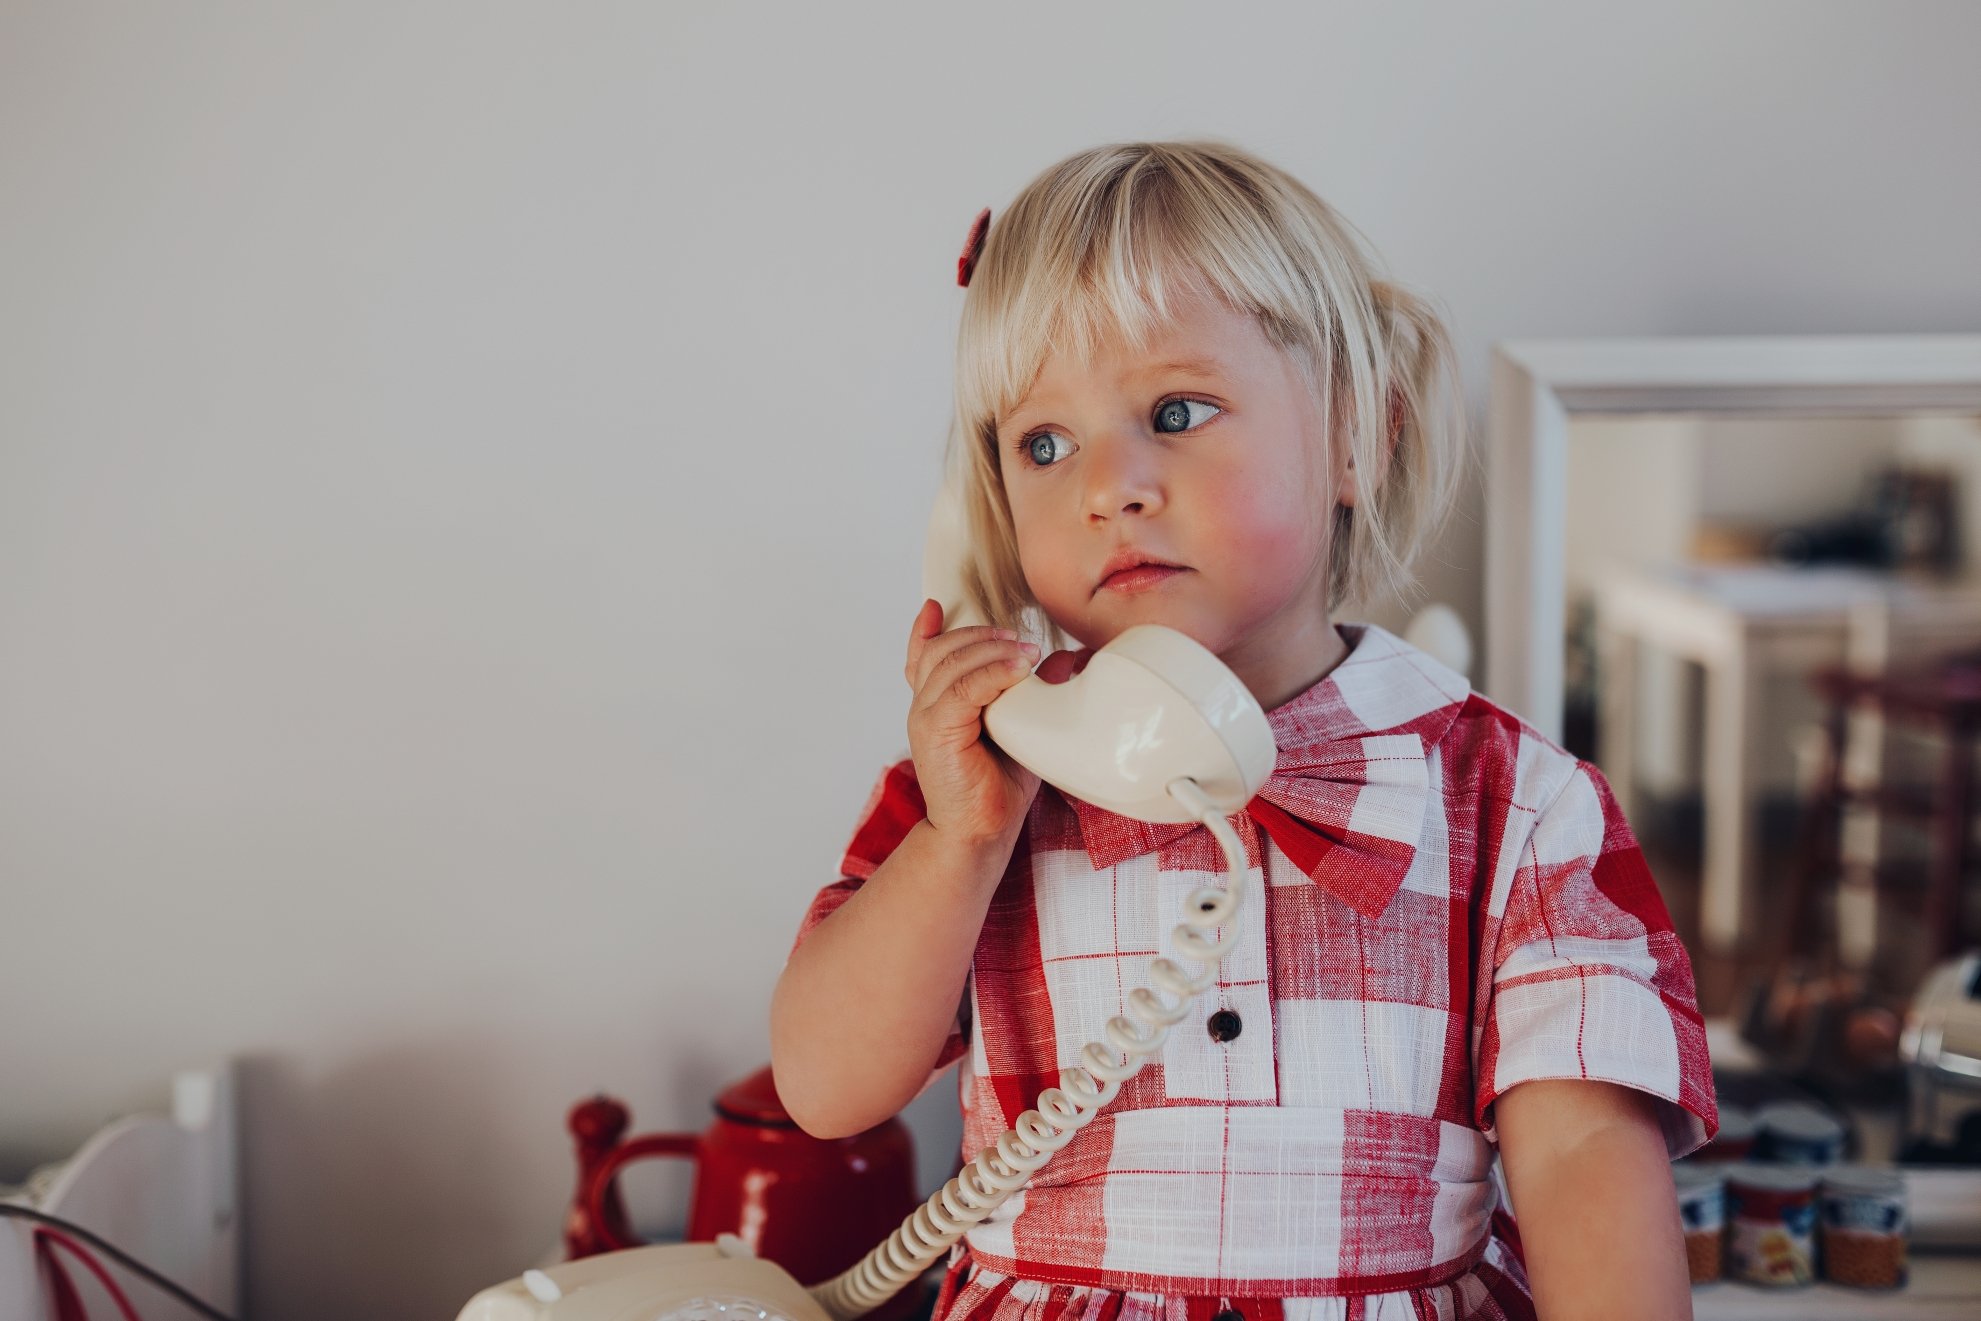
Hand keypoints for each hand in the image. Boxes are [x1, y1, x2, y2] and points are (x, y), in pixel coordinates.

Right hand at [904, 599, 1043, 850]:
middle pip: (941, 650)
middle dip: (980, 635)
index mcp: (936, 705)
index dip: (925, 630)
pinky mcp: (936, 732)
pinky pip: (960, 689)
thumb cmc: (997, 788)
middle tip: (1019, 639)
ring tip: (1026, 652)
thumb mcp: (1021, 729)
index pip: (922, 657)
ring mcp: (925, 719)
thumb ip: (1035, 693)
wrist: (979, 834)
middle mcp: (924, 707)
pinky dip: (990, 673)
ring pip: (950, 663)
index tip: (938, 607)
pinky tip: (1017, 670)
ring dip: (990, 649)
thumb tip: (1066, 657)